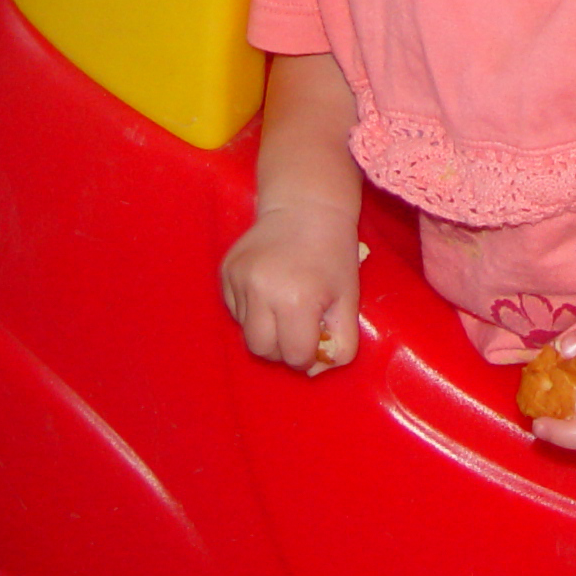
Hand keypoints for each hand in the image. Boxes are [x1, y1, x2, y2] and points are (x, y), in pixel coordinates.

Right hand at [221, 205, 362, 372]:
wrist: (305, 206)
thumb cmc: (333, 253)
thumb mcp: (349, 298)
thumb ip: (342, 342)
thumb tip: (317, 369)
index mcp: (297, 300)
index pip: (294, 355)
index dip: (307, 353)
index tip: (316, 337)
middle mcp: (262, 291)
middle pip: (262, 350)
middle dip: (281, 349)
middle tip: (297, 328)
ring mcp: (239, 280)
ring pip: (246, 331)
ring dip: (266, 328)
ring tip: (284, 303)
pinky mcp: (226, 272)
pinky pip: (235, 310)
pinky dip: (251, 311)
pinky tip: (269, 289)